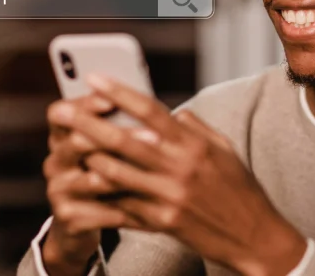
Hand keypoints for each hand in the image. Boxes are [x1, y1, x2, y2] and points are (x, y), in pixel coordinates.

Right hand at [42, 95, 142, 274]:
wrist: (78, 220)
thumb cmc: (100, 173)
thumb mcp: (104, 148)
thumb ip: (117, 126)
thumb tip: (153, 103)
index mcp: (62, 138)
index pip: (59, 113)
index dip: (82, 105)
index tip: (110, 100)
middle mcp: (56, 162)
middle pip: (77, 142)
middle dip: (116, 136)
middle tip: (153, 137)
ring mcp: (59, 190)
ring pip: (91, 179)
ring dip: (123, 175)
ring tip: (148, 173)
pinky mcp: (67, 216)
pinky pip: (98, 211)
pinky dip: (124, 208)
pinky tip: (146, 204)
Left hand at [67, 74, 306, 275]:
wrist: (254, 236)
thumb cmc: (240, 190)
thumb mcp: (225, 150)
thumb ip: (196, 128)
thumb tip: (173, 112)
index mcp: (195, 144)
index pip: (151, 110)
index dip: (119, 92)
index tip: (94, 80)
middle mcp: (180, 167)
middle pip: (124, 139)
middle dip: (87, 123)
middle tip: (60, 111)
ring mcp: (169, 196)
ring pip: (115, 173)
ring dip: (88, 158)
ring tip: (68, 146)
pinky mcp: (162, 222)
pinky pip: (122, 207)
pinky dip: (99, 197)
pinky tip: (81, 189)